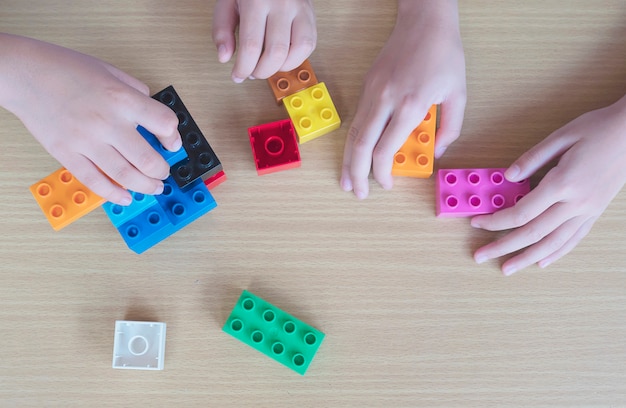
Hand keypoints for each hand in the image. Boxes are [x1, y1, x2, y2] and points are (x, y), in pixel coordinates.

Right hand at [0, 34, 181, 205]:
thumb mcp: (111, 71)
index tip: (172, 144)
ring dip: (145, 187)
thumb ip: (136, 92)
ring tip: (153, 188)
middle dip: (162, 172)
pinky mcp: (66, 153)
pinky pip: (94, 181)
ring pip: (125, 176)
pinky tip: (125, 197)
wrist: (24, 73)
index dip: (173, 137)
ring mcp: (86, 141)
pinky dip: (114, 194)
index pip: (164, 124)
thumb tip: (152, 116)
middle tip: (164, 173)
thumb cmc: (65, 69)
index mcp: (122, 98)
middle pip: (148, 159)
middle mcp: (107, 122)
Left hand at [212, 0, 316, 81]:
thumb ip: (222, 29)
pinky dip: (295, 59)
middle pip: (275, 53)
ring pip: (297, 51)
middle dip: (262, 72)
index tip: (238, 76)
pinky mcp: (310, 15)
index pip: (251, 45)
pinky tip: (282, 58)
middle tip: (252, 73)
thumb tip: (225, 58)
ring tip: (267, 66)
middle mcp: (281, 4)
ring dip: (280, 68)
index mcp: (256, 0)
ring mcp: (299, 9)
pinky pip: (309, 45)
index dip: (244, 68)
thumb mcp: (227, 2)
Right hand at [340, 0, 466, 198]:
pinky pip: (356, 120)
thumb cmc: (444, 54)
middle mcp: (385, 98)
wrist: (424, 20)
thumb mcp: (459, 94)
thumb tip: (435, 152)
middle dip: (356, 173)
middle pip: (360, 145)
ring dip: (347, 160)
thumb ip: (450, 128)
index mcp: (410, 103)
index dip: (382, 172)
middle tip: (358, 192)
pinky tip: (352, 154)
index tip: (386, 184)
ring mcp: (372, 91)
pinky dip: (352, 141)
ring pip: (352, 133)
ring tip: (346, 180)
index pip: (385, 148)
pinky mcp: (366, 85)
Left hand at [472, 95, 625, 274]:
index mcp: (563, 183)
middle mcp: (576, 202)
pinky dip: (556, 253)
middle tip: (481, 256)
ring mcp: (588, 210)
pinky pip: (573, 239)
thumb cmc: (598, 128)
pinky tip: (542, 262)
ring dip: (527, 258)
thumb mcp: (561, 136)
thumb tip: (508, 177)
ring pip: (553, 243)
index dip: (495, 221)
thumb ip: (531, 158)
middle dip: (503, 247)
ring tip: (507, 269)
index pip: (521, 212)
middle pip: (532, 233)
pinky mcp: (596, 212)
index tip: (477, 223)